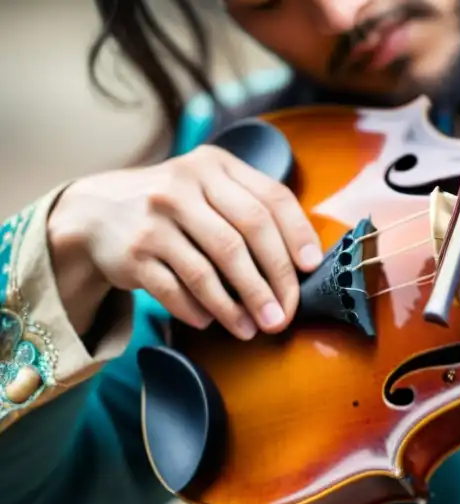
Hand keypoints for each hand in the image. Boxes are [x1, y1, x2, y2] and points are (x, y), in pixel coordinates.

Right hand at [47, 145, 322, 339]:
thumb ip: (253, 208)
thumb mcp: (211, 188)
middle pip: (244, 237)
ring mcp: (154, 218)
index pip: (270, 199)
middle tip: (284, 315)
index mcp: (215, 165)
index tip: (311, 268)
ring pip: (208, 270)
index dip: (297, 235)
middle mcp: (183, 186)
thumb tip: (305, 262)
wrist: (97, 212)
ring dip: (237, 307)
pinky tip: (212, 323)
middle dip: (272, 281)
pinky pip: (174, 289)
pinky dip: (197, 310)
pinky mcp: (132, 252)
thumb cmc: (176, 207)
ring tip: (253, 330)